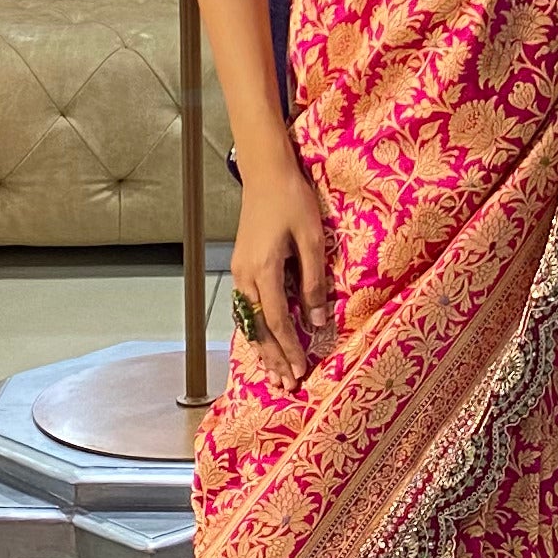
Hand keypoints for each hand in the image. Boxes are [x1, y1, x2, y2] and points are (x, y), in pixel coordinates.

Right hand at [227, 154, 331, 388]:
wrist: (266, 173)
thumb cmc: (292, 200)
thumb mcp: (311, 239)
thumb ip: (313, 281)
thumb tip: (317, 319)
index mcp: (263, 270)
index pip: (276, 321)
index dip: (290, 348)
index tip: (301, 370)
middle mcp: (245, 276)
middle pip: (258, 328)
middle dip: (273, 358)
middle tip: (286, 384)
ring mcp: (240, 271)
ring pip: (249, 320)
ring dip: (263, 348)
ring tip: (274, 373)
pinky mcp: (242, 266)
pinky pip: (246, 307)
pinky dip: (256, 329)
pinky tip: (263, 341)